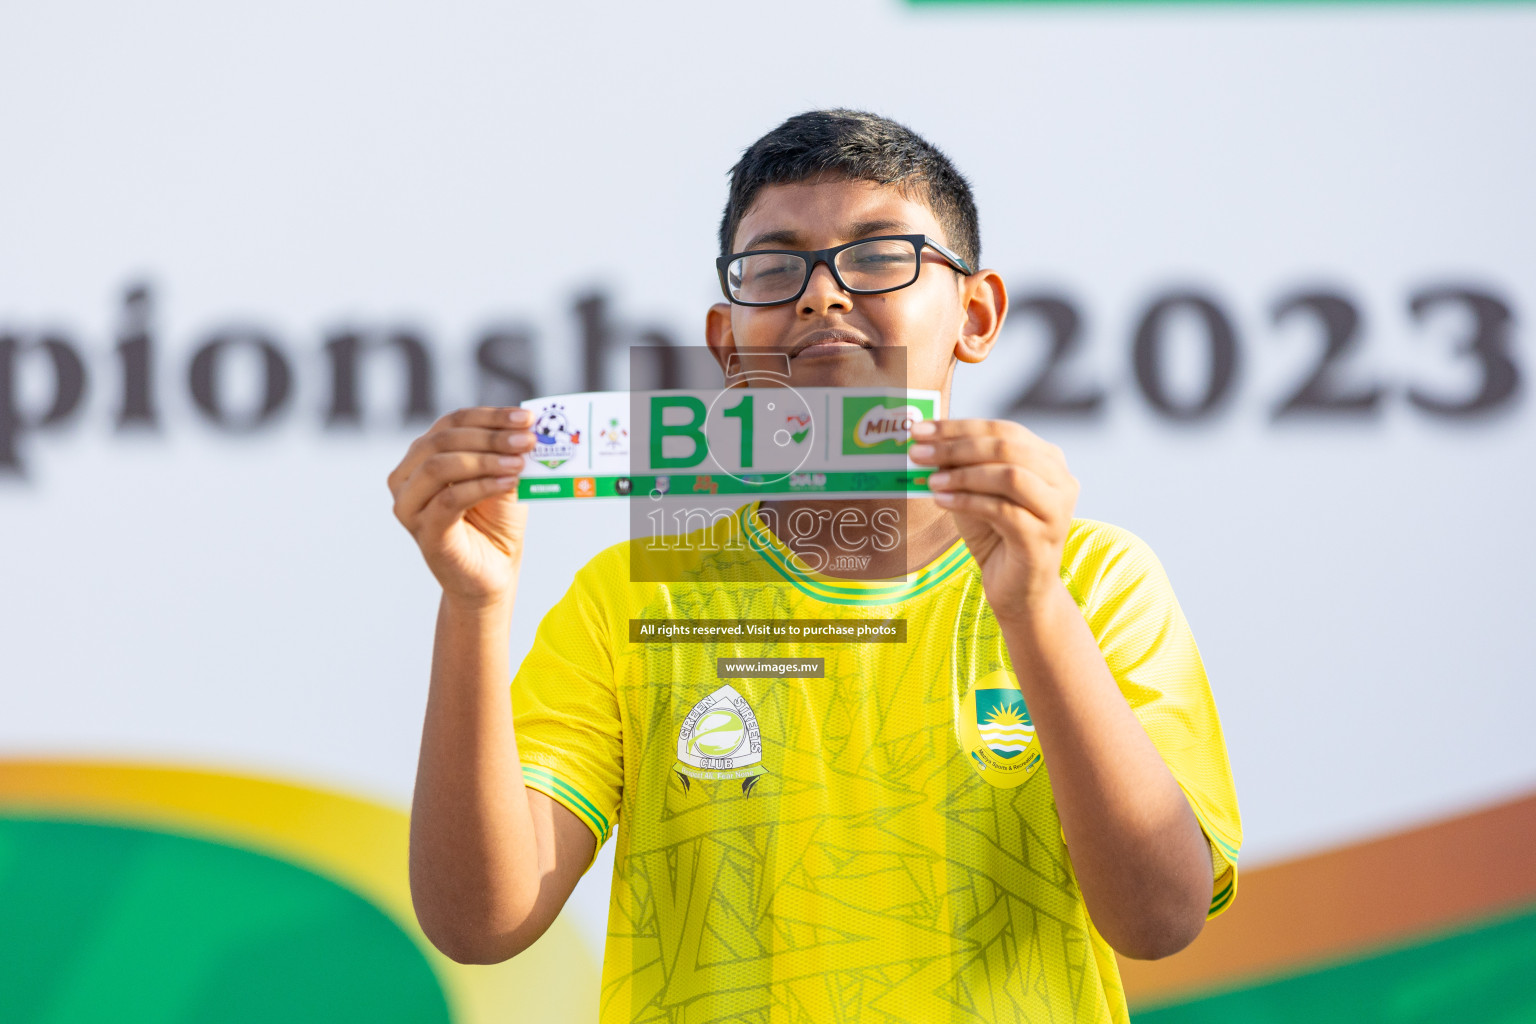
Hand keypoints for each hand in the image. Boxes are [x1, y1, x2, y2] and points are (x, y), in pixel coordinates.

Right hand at [388, 407, 537, 604]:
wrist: (493, 573)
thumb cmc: (496, 523)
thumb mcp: (504, 477)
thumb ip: (507, 451)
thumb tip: (526, 423)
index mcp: (423, 456)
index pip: (451, 422)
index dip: (489, 416)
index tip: (526, 418)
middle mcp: (407, 477)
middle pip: (442, 440)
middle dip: (490, 436)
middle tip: (527, 440)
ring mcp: (409, 506)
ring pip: (439, 467)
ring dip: (485, 460)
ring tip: (520, 462)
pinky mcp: (423, 531)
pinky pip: (449, 500)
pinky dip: (482, 486)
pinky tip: (509, 483)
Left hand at [909, 418, 1078, 611]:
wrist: (1019, 590)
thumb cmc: (996, 536)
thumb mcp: (975, 492)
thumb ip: (960, 466)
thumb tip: (926, 440)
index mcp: (1047, 459)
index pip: (1002, 429)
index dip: (958, 427)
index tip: (918, 429)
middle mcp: (1060, 480)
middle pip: (1006, 447)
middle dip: (956, 447)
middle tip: (918, 453)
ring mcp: (1056, 510)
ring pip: (1009, 475)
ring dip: (963, 474)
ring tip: (931, 481)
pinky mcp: (1042, 539)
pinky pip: (1003, 510)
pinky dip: (967, 502)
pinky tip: (941, 502)